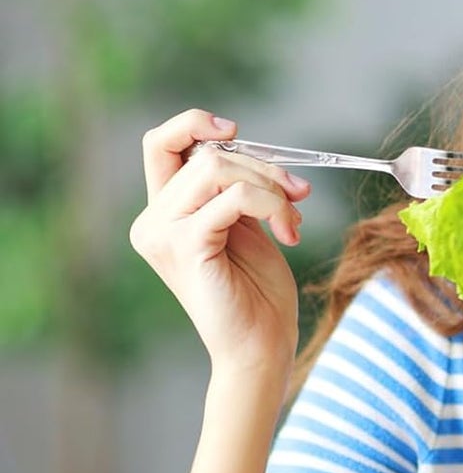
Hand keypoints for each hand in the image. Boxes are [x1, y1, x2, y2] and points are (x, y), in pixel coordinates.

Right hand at [130, 109, 310, 377]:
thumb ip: (237, 191)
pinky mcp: (188, 247)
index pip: (161, 144)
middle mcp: (153, 222)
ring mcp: (164, 234)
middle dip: (261, 165)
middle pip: (202, 154)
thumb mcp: (246, 229)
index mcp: (164, 214)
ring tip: (295, 219)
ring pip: (218, 169)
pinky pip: (234, 197)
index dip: (195, 124)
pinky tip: (290, 233)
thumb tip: (258, 155)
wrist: (261, 348)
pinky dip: (272, 204)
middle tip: (299, 193)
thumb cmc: (258, 295)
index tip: (236, 130)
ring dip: (272, 187)